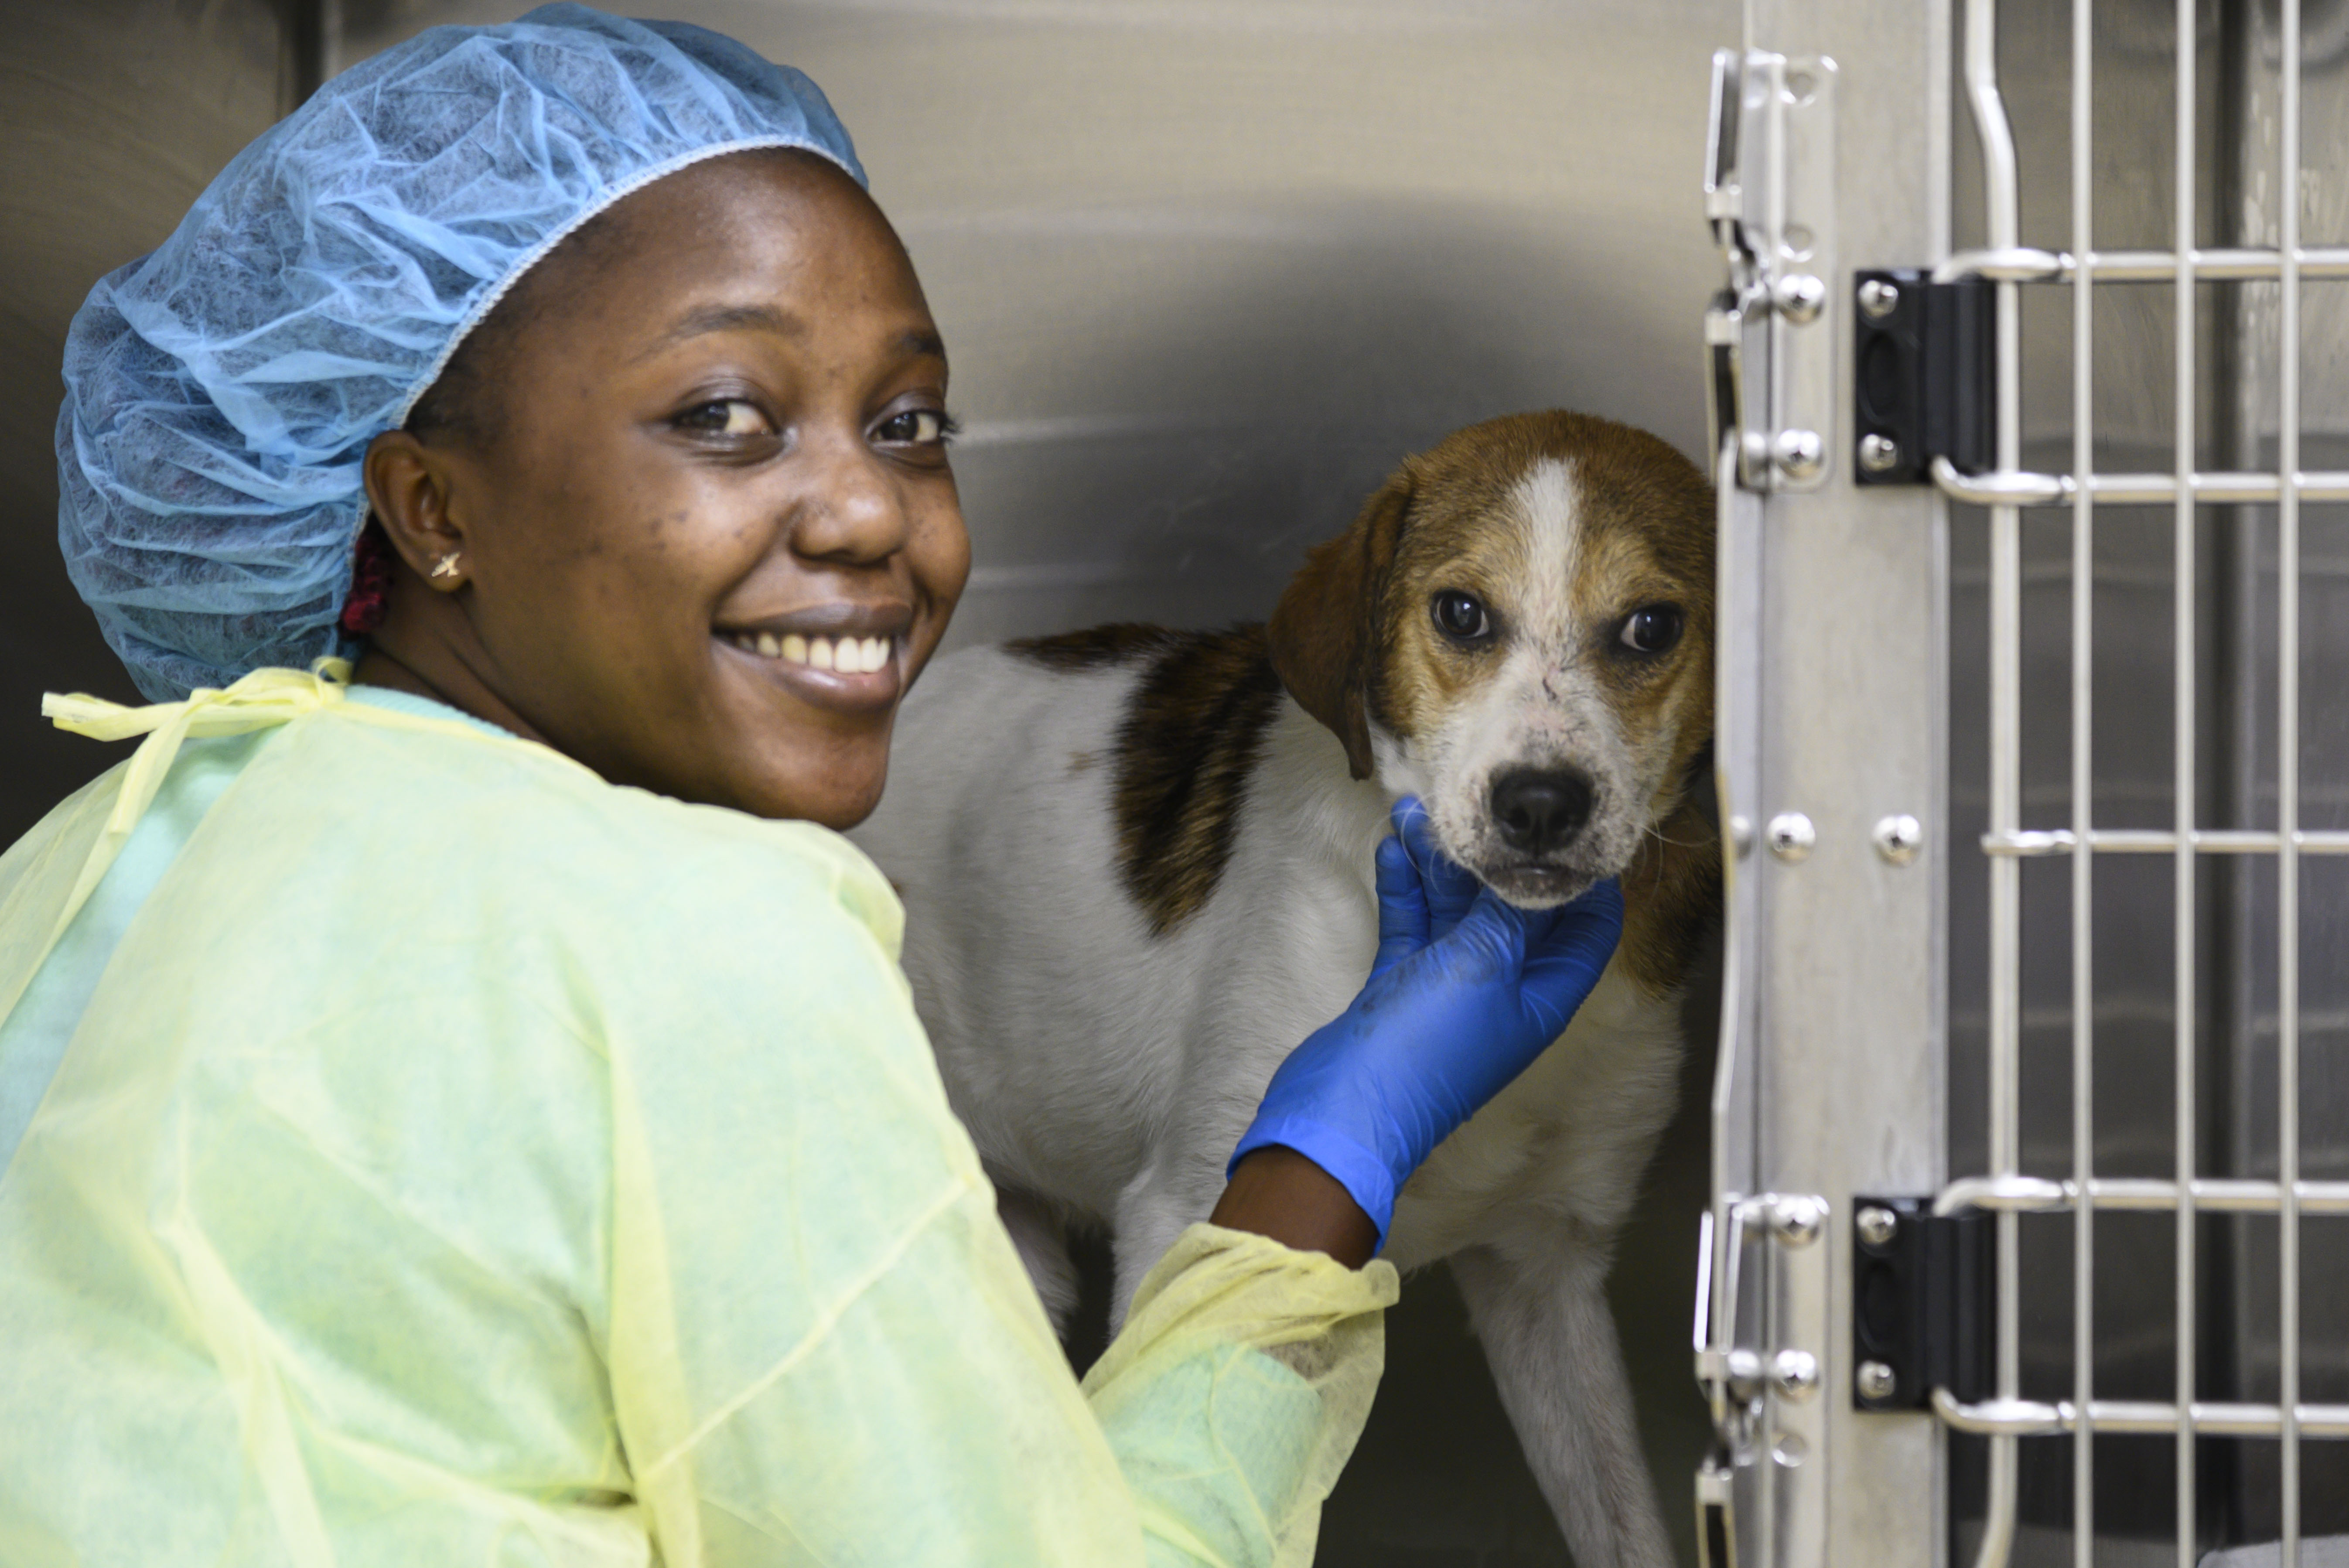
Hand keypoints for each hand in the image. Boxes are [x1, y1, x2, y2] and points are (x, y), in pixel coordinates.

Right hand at [1225, 796, 1624, 1247]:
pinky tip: (1392, 848)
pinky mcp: (1404, 982)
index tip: (1572, 827)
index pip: (1587, 930)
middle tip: (1476, 806)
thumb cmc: (1427, 1048)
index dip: (1588, 882)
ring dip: (1438, 862)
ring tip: (1414, 811)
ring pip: (1455, 910)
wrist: (1346, 1107)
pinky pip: (1413, 923)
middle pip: (1515, 910)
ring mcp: (1449, 986)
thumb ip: (1510, 913)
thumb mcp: (1484, 966)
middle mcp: (1502, 988)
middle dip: (1497, 856)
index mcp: (1542, 995)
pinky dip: (1405, 886)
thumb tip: (1535, 870)